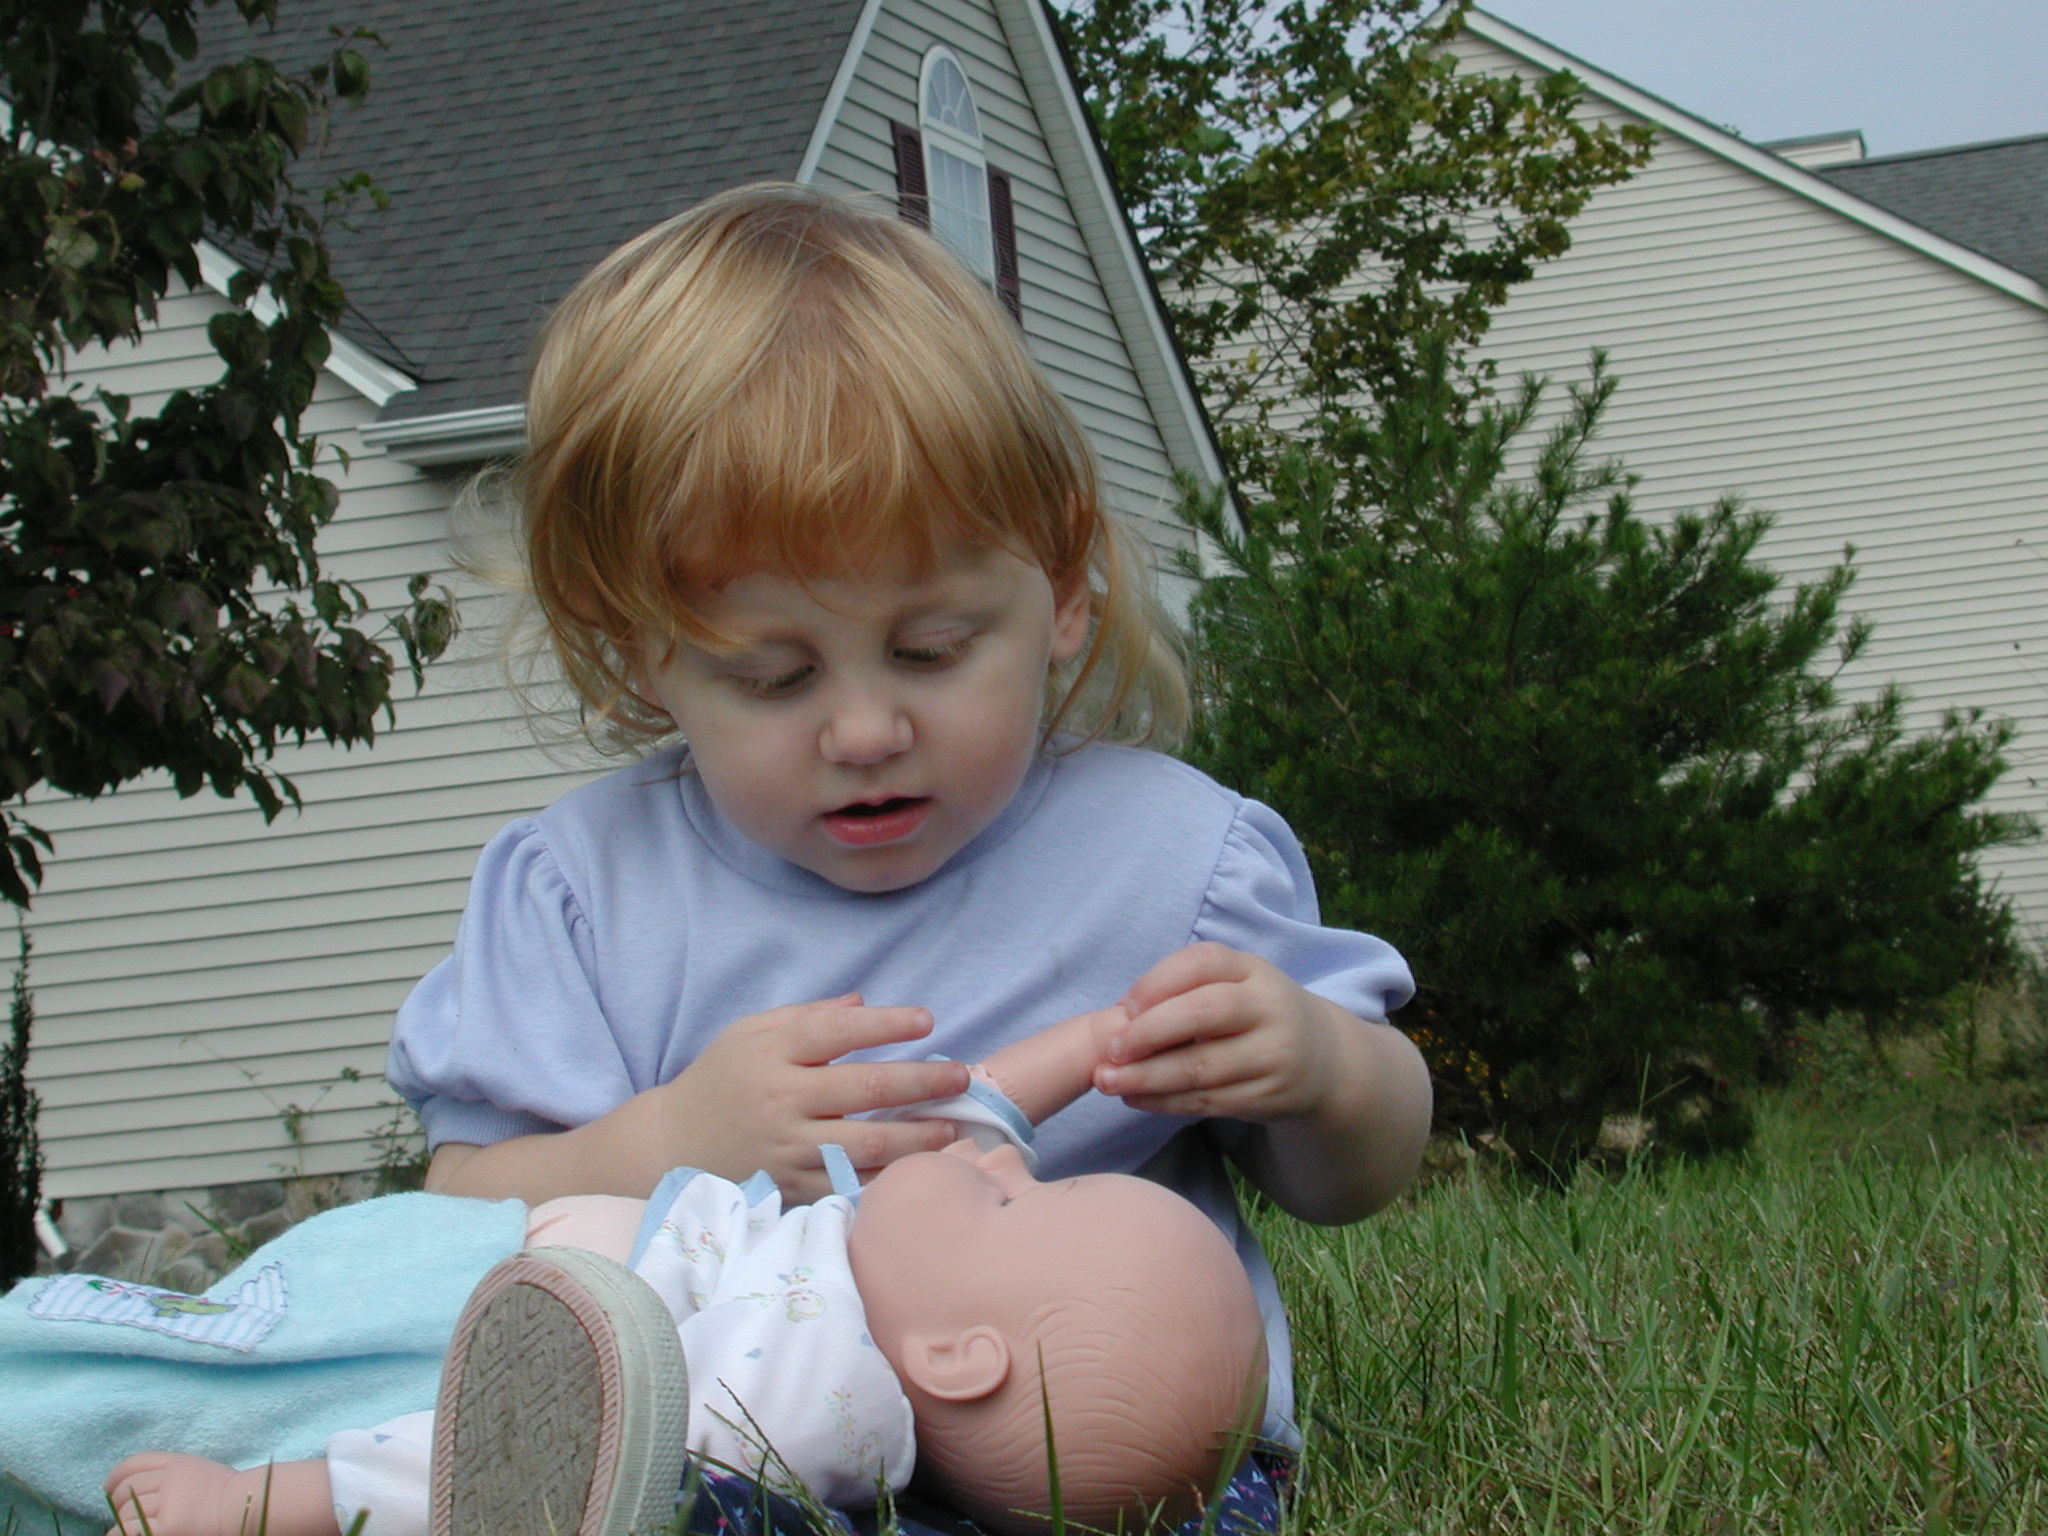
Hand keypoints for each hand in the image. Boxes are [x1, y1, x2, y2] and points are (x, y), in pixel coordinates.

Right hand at [640, 994, 969, 1202]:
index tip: (927, 1020)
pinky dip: (884, 1179)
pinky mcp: (789, 1188)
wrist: (668, 1147)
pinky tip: (915, 1171)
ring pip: (865, 1144)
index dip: (886, 1023)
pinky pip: (847, 1186)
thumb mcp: (749, 1033)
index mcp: (773, 1054)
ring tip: (952, 1128)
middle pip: (865, 1088)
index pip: (837, 1031)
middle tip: (962, 1075)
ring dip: (917, 1136)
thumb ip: (806, 1015)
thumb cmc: (718, 1082)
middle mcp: (781, 1100)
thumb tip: (864, 1002)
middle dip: (923, 1081)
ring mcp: (786, 1149)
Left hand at [1091, 943, 1360, 1122]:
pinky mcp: (1269, 1096)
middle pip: (1203, 1013)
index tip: (1122, 1007)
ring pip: (1202, 1066)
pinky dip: (1165, 1102)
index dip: (1157, 982)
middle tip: (1109, 1051)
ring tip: (1108, 1082)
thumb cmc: (1252, 1015)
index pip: (1201, 962)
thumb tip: (1118, 1021)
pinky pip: (1208, 1101)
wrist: (1321, 1059)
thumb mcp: (1232, 985)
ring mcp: (1273, 1053)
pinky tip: (1136, 1099)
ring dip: (1148, 1077)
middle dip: (1149, 1032)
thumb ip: (1184, 991)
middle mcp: (1269, 1006)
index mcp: (1251, 969)